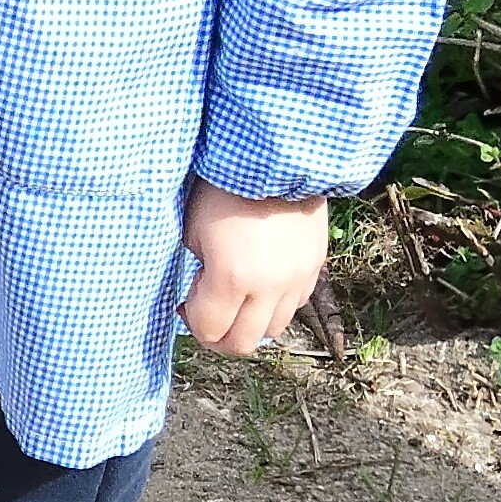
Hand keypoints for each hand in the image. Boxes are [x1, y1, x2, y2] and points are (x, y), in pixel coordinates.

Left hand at [180, 180, 329, 357]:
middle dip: (219, 336)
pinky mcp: (315, 267)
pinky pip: (294, 306)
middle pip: (244, 343)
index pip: (210, 331)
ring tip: (235, 299)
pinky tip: (260, 284)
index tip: (185, 303)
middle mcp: (270, 286)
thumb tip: (201, 298)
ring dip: (250, 323)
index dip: (191, 322)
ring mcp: (297, 279)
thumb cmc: (223, 189)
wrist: (275, 158)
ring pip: (273, 330)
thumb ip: (199, 274)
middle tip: (206, 314)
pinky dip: (274, 306)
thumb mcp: (193, 232)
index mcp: (233, 277)